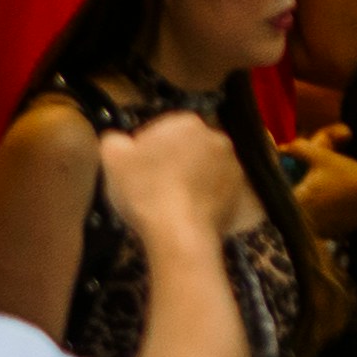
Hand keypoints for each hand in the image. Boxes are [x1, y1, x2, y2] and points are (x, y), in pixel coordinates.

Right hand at [117, 114, 261, 260]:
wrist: (179, 233)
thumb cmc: (145, 191)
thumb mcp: (113, 160)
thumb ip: (114, 141)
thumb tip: (118, 139)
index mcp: (187, 123)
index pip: (162, 132)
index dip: (146, 153)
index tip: (137, 173)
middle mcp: (217, 138)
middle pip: (188, 150)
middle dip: (173, 165)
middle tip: (153, 190)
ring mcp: (235, 165)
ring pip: (206, 171)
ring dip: (193, 182)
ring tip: (172, 206)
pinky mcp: (243, 192)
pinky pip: (220, 194)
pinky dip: (208, 202)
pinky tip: (191, 216)